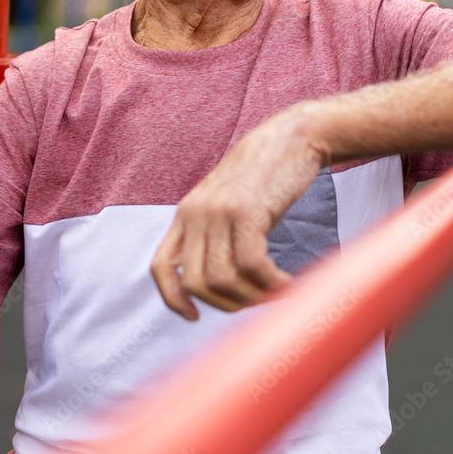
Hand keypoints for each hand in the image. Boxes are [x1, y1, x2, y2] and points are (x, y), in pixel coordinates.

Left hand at [151, 103, 326, 319]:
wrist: (292, 137)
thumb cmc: (266, 177)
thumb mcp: (230, 205)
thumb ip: (217, 235)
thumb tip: (219, 283)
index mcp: (186, 214)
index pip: (160, 266)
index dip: (172, 298)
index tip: (194, 316)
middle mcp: (196, 212)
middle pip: (196, 283)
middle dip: (227, 305)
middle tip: (256, 301)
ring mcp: (219, 211)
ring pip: (222, 279)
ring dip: (252, 297)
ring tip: (277, 293)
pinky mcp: (247, 210)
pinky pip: (251, 264)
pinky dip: (270, 284)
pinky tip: (288, 284)